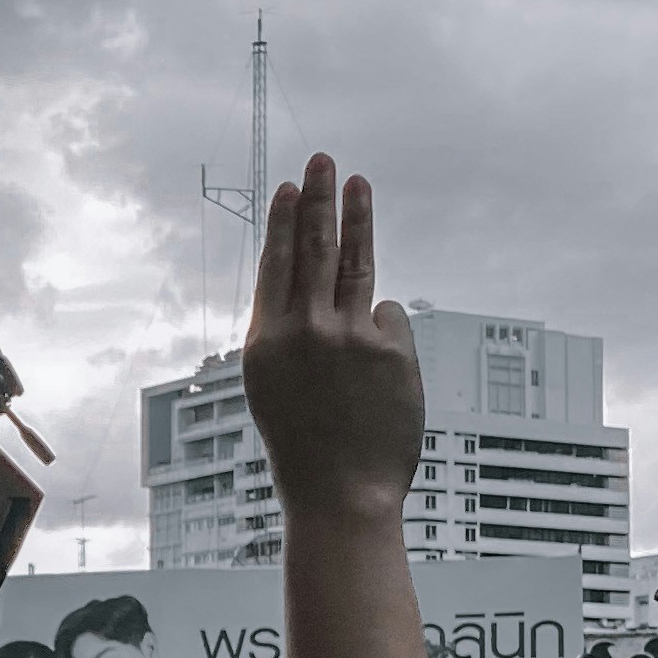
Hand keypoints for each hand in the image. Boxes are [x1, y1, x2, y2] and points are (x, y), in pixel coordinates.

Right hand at [241, 156, 422, 523]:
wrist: (341, 497)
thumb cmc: (305, 448)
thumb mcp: (274, 387)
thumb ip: (293, 335)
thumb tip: (330, 291)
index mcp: (266, 341)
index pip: (276, 264)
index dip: (285, 221)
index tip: (292, 186)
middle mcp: (304, 330)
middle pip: (313, 247)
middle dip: (319, 198)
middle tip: (324, 160)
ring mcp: (349, 336)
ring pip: (354, 262)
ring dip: (357, 217)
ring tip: (358, 183)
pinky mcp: (391, 349)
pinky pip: (387, 320)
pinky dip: (382, 335)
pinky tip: (373, 375)